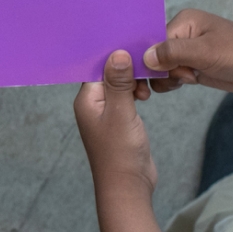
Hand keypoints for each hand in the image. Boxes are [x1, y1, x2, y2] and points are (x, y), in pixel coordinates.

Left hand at [74, 50, 157, 193]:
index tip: (131, 45)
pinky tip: (146, 96)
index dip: (113, 56)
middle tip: (145, 68)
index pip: (96, 67)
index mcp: (86, 99)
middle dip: (125, 68)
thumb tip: (117, 53)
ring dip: (132, 82)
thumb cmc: (120, 152)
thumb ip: (119, 83)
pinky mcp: (119, 122)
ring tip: (146, 89)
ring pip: (118, 86)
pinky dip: (135, 93)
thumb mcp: (121, 112)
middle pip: (107, 74)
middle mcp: (92, 105)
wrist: (128, 186)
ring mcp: (106, 114)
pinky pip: (125, 99)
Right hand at [145, 9, 232, 94]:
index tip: (158, 74)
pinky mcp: (195, 67)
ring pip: (162, 67)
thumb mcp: (204, 51)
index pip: (153, 41)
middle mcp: (183, 35)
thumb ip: (173, 53)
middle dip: (161, 70)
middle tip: (184, 77)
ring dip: (169, 78)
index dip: (153, 59)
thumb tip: (144, 58)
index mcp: (183, 22)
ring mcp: (189, 52)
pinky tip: (187, 83)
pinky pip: (173, 75)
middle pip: (155, 55)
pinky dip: (174, 81)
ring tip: (189, 79)